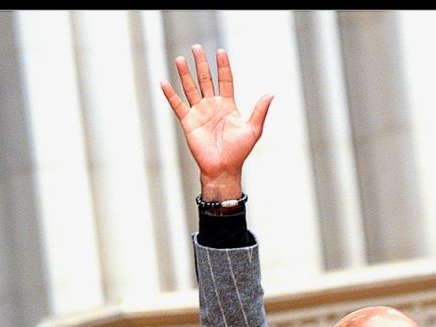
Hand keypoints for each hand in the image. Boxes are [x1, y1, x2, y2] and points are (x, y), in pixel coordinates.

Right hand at [160, 45, 272, 198]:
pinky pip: (178, 105)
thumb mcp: (253, 130)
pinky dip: (170, 95)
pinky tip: (164, 83)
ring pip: (190, 88)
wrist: (223, 169)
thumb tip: (271, 94)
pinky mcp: (189, 122)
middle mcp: (212, 106)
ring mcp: (199, 113)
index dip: (223, 66)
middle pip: (205, 79)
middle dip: (201, 64)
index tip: (220, 52)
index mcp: (227, 105)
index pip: (225, 80)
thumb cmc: (239, 152)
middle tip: (196, 48)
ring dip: (185, 74)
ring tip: (180, 59)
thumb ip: (259, 111)